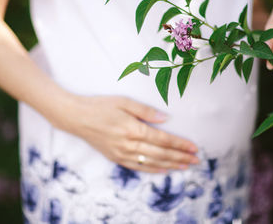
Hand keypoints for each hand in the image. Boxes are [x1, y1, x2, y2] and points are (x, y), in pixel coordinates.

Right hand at [53, 95, 198, 173]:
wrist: (76, 117)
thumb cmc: (100, 106)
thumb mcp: (124, 101)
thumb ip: (146, 111)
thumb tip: (166, 119)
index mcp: (133, 128)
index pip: (163, 139)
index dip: (180, 144)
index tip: (194, 147)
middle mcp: (129, 144)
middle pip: (161, 153)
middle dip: (180, 157)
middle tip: (196, 160)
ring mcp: (122, 153)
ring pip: (152, 162)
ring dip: (171, 165)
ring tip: (185, 166)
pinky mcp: (116, 157)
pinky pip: (138, 167)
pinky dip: (153, 169)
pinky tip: (164, 170)